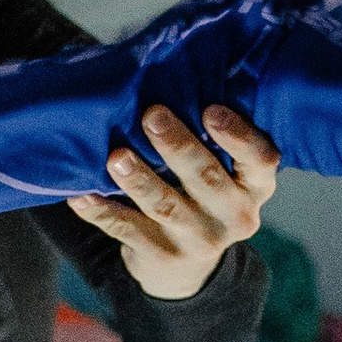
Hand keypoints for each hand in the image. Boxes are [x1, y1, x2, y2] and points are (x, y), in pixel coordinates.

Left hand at [61, 102, 278, 301]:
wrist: (185, 267)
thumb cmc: (201, 193)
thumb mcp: (224, 171)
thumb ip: (210, 137)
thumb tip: (169, 73)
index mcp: (255, 186)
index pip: (261, 159)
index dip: (238, 136)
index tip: (209, 110)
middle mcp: (235, 216)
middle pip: (206, 178)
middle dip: (177, 146)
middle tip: (151, 115)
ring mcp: (198, 240)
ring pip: (165, 206)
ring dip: (139, 179)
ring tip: (116, 157)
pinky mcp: (161, 255)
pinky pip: (125, 230)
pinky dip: (100, 211)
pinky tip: (79, 195)